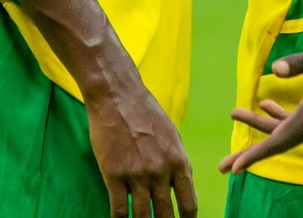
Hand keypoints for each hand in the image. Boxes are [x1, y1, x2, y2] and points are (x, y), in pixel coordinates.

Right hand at [84, 79, 197, 217]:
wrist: (118, 97)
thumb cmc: (146, 114)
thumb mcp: (172, 137)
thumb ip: (177, 164)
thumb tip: (182, 188)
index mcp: (179, 162)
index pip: (189, 204)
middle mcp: (161, 172)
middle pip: (166, 215)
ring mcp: (137, 175)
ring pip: (143, 217)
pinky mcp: (114, 175)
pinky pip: (119, 210)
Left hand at [219, 37, 302, 174]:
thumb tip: (276, 70)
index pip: (281, 139)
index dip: (257, 154)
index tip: (236, 168)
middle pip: (280, 142)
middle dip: (251, 152)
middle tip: (224, 165)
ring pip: (288, 130)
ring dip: (262, 125)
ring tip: (236, 114)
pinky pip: (298, 122)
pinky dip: (280, 116)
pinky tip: (267, 104)